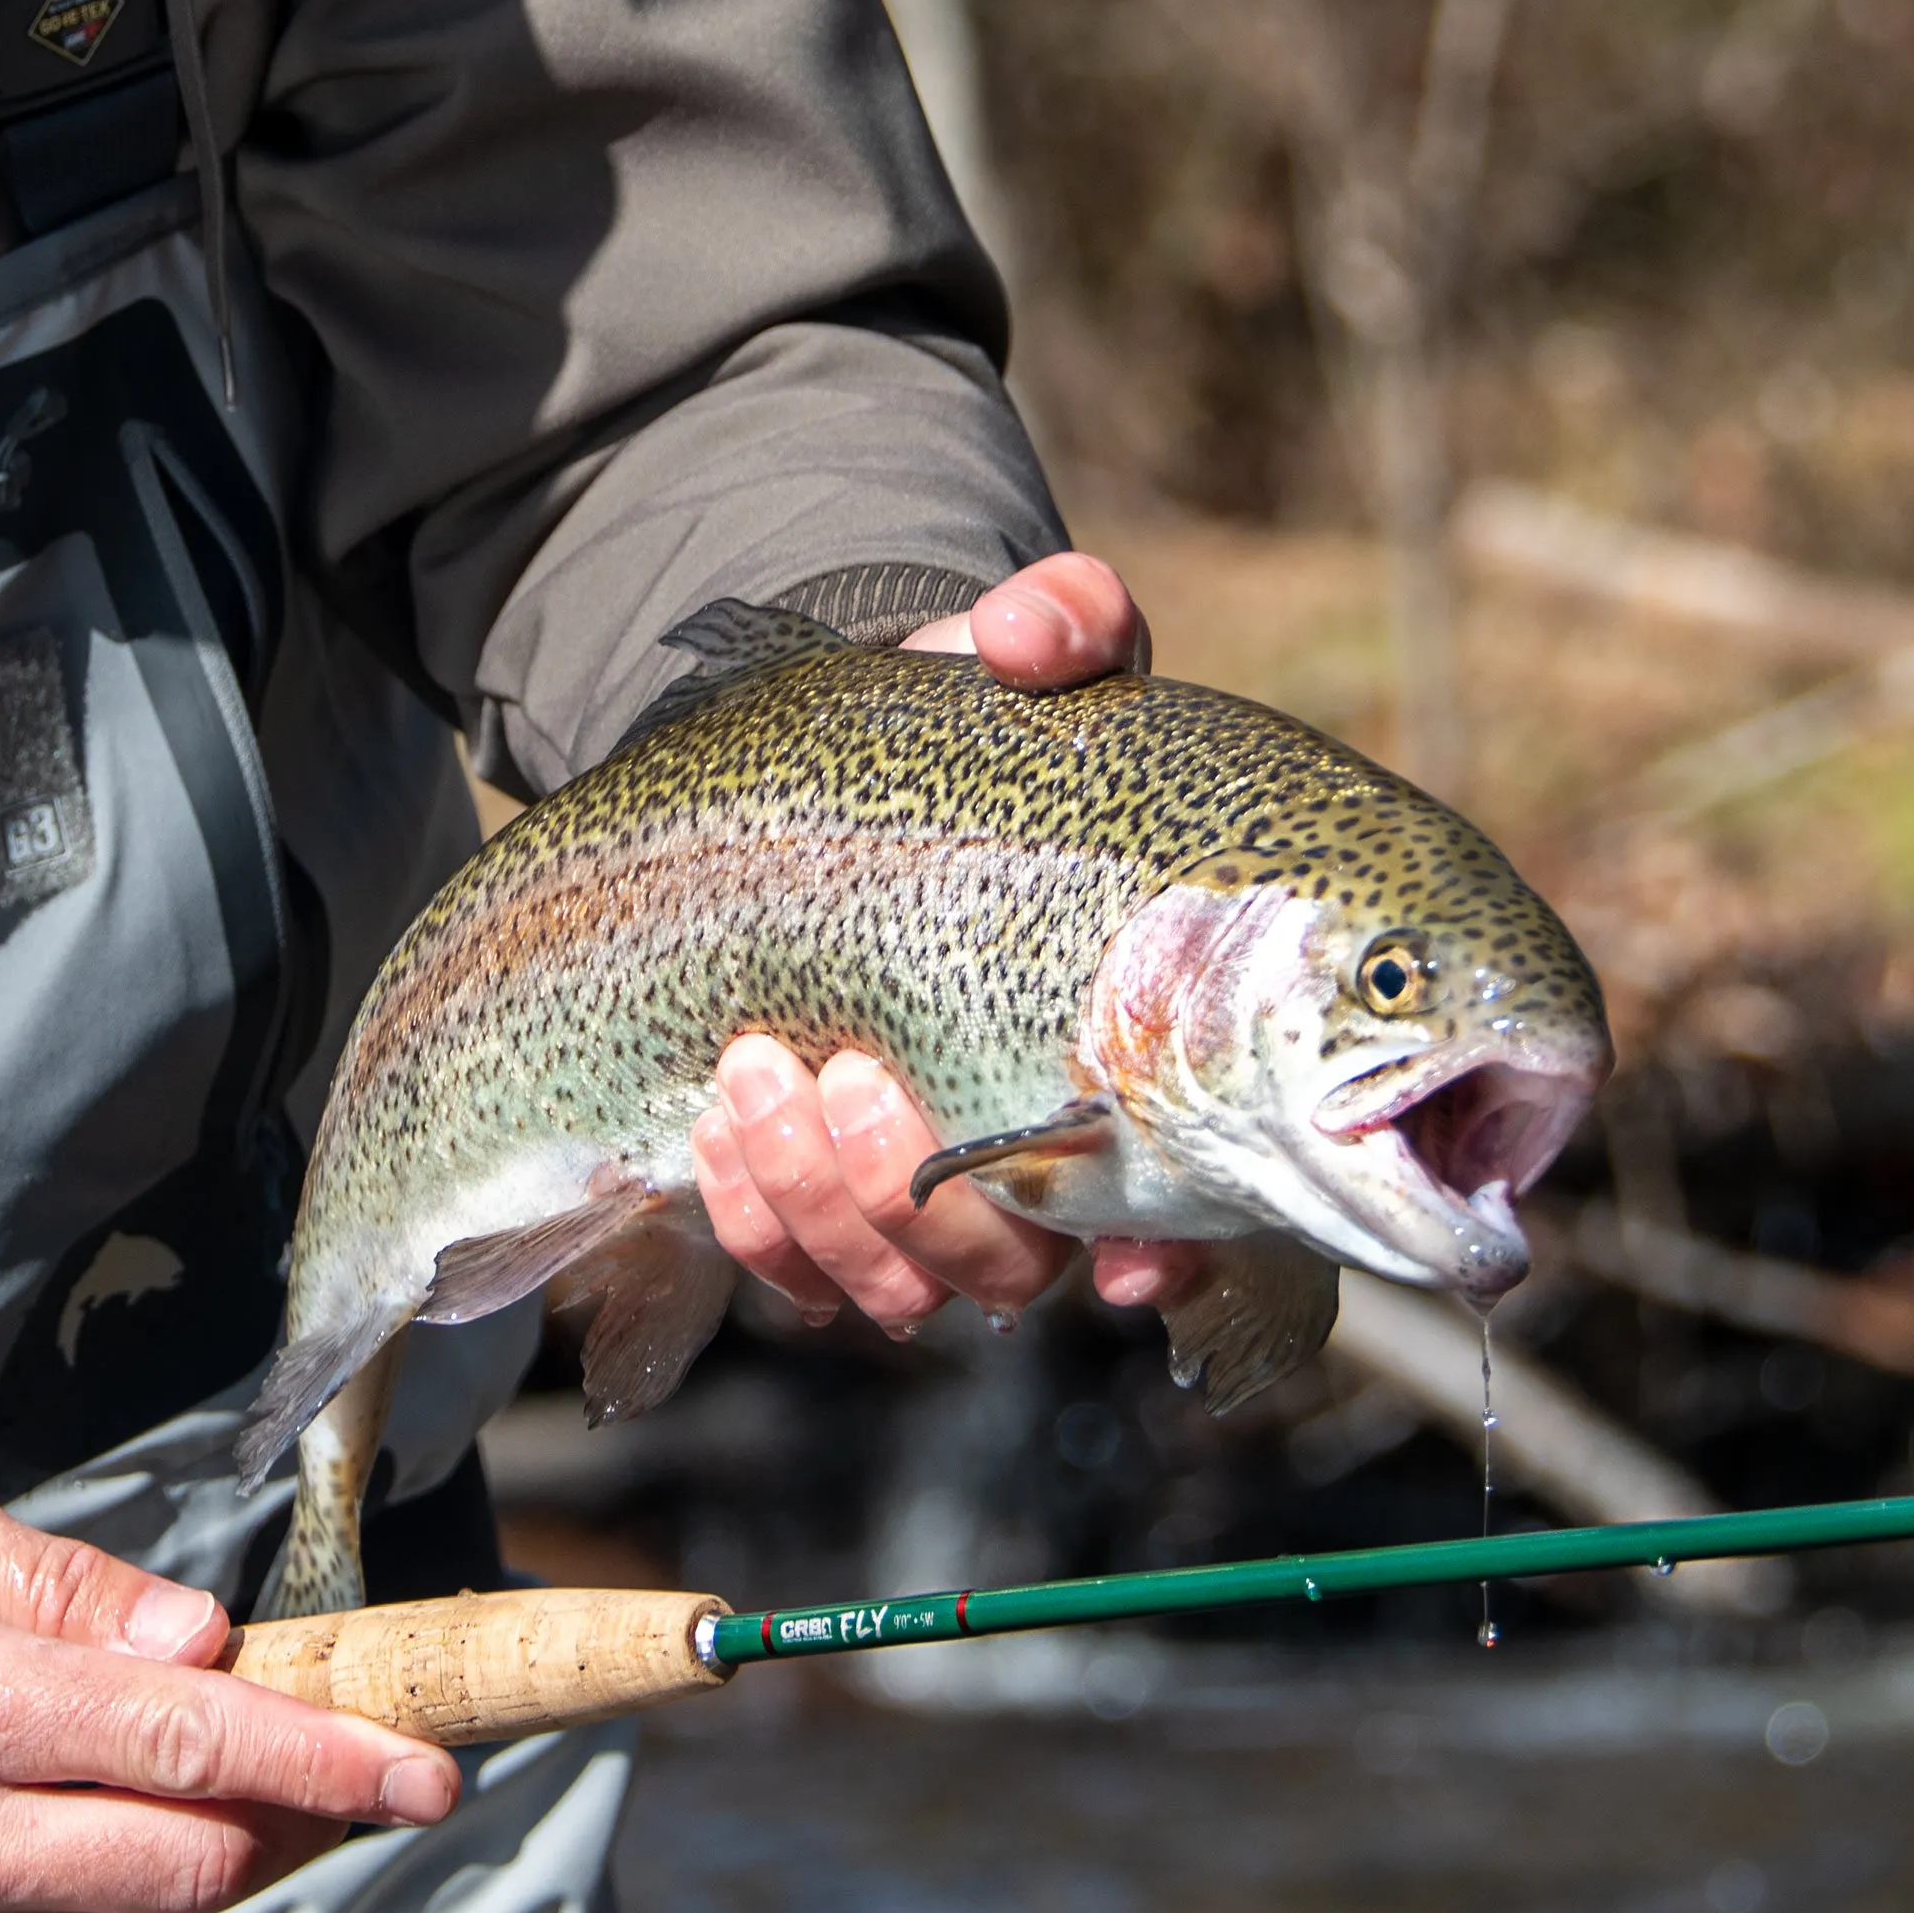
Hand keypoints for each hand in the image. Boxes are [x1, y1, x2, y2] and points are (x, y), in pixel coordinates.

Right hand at [0, 1454, 461, 1912]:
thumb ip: (65, 1583)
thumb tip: (201, 1639)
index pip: (194, 1742)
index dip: (334, 1759)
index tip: (428, 1773)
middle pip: (198, 1863)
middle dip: (291, 1812)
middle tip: (311, 1757)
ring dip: (198, 1867)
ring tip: (146, 1792)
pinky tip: (79, 1886)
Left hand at [691, 552, 1200, 1332]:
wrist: (839, 785)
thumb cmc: (978, 741)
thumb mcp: (1035, 666)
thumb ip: (1068, 626)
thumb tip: (1028, 632)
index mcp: (1133, 1062)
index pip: (1195, 1211)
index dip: (1170, 1261)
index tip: (1124, 1261)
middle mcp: (1044, 1155)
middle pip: (1012, 1270)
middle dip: (922, 1203)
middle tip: (854, 1072)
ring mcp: (930, 1191)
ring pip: (898, 1286)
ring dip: (823, 1204)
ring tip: (755, 1072)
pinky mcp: (822, 1202)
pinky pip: (793, 1271)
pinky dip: (755, 1217)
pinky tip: (718, 1117)